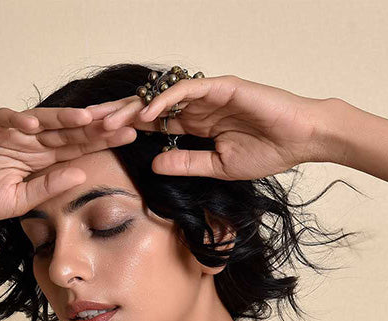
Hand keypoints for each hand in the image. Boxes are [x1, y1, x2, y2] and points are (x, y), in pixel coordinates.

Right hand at [0, 107, 138, 227]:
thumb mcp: (20, 201)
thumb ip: (48, 186)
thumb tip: (80, 173)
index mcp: (39, 158)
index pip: (76, 146)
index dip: (100, 141)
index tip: (127, 138)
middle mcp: (26, 140)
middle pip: (65, 128)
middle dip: (92, 124)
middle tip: (121, 119)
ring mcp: (4, 130)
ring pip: (38, 119)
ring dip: (62, 118)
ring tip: (86, 118)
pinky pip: (0, 119)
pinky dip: (15, 121)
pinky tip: (33, 125)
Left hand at [84, 74, 330, 180]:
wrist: (300, 140)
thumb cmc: (267, 152)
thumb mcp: (218, 167)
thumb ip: (186, 164)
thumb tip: (154, 165)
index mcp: (195, 125)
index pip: (152, 125)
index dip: (126, 132)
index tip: (100, 144)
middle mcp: (196, 106)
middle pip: (148, 108)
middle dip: (118, 116)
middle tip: (87, 126)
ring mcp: (207, 94)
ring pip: (161, 97)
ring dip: (133, 109)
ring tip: (108, 122)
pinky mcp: (221, 87)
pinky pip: (186, 91)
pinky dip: (165, 101)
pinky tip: (145, 115)